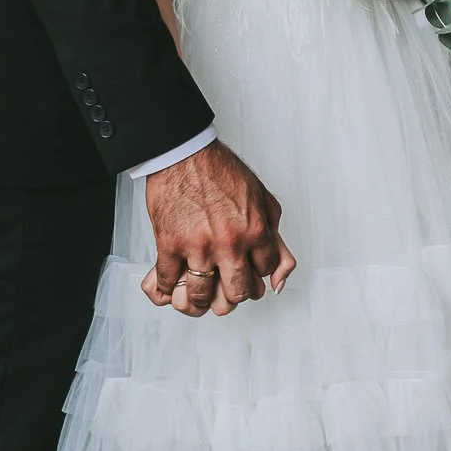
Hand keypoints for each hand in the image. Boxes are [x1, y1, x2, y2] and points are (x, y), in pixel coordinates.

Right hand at [142, 140, 290, 316]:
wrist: (184, 152)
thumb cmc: (220, 170)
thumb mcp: (262, 197)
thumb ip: (276, 236)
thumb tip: (281, 275)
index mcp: (255, 230)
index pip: (265, 272)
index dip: (257, 272)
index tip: (249, 269)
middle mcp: (229, 243)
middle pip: (237, 293)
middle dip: (234, 293)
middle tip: (226, 286)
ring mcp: (198, 246)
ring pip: (201, 296)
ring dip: (201, 298)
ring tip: (200, 290)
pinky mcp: (169, 244)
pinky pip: (168, 282)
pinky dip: (169, 287)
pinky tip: (174, 281)